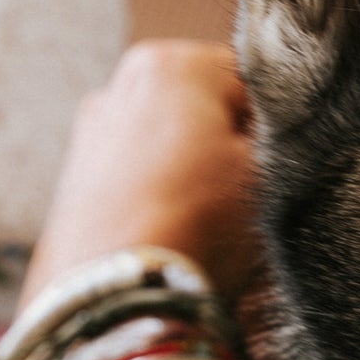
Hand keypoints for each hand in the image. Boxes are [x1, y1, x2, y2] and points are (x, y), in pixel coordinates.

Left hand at [27, 41, 260, 303]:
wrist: (119, 296)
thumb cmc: (199, 224)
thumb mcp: (269, 168)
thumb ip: (282, 131)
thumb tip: (284, 130)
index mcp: (169, 63)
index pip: (253, 80)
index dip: (276, 126)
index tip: (278, 165)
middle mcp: (119, 86)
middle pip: (205, 109)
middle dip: (229, 146)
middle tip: (245, 196)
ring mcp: (90, 134)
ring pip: (172, 144)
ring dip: (195, 172)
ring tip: (208, 221)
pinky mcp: (75, 183)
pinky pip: (140, 177)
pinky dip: (161, 196)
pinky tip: (173, 232)